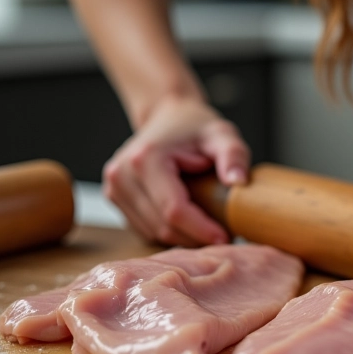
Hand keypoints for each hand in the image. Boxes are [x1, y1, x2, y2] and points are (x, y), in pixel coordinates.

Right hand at [103, 95, 250, 246]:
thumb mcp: (222, 134)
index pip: (173, 210)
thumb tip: (238, 182)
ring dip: (183, 238)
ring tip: (209, 228)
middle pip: (162, 226)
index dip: (200, 229)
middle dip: (195, 237)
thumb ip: (233, 155)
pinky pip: (145, 229)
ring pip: (153, 233)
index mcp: (146, 159)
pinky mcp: (115, 197)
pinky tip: (190, 223)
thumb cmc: (195, 126)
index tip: (226, 237)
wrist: (168, 115)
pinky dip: (169, 232)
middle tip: (225, 236)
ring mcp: (114, 188)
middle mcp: (122, 175)